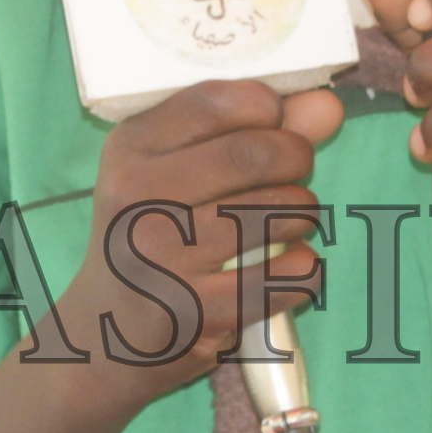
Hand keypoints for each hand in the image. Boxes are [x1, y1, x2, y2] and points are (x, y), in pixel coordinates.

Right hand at [53, 80, 342, 409]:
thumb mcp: (177, 172)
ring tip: (292, 221)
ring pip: (272, 213)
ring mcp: (160, 257)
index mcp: (131, 148)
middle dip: (296, 157)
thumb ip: (252, 131)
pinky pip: (277, 280)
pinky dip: (303, 270)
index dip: (266, 105)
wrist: (105, 331)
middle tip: (297, 174)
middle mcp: (137, 197)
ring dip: (302, 214)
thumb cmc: (154, 235)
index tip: (277, 124)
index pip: (215, 101)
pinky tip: (294, 266)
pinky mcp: (189, 311)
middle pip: (251, 153)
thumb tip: (326, 105)